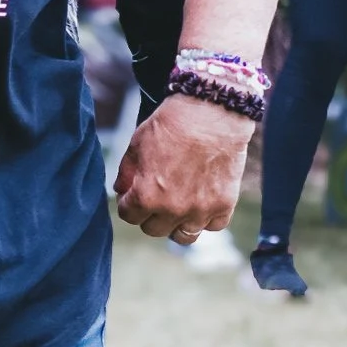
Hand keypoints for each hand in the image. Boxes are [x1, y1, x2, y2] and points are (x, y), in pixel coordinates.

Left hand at [115, 93, 254, 239]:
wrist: (212, 110)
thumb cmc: (171, 124)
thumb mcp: (136, 145)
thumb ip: (126, 174)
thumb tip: (121, 192)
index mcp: (146, 197)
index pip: (129, 216)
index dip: (128, 203)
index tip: (134, 193)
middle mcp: (173, 210)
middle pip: (154, 229)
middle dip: (150, 214)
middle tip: (156, 195)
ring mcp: (200, 210)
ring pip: (183, 236)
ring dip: (177, 223)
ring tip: (178, 205)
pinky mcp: (224, 204)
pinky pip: (213, 225)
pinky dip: (207, 217)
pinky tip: (202, 201)